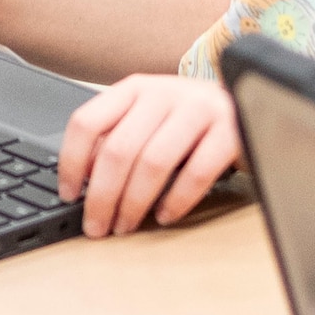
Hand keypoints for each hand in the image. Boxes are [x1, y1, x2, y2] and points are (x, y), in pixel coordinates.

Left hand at [55, 72, 241, 236]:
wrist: (245, 103)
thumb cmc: (188, 120)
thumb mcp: (147, 120)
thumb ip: (117, 140)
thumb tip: (83, 183)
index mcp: (134, 89)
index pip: (87, 122)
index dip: (71, 163)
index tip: (68, 194)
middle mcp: (163, 93)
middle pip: (118, 150)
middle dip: (102, 196)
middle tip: (96, 225)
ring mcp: (199, 109)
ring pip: (153, 162)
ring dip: (134, 203)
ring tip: (126, 225)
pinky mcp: (230, 130)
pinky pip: (196, 172)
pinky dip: (176, 201)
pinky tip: (165, 215)